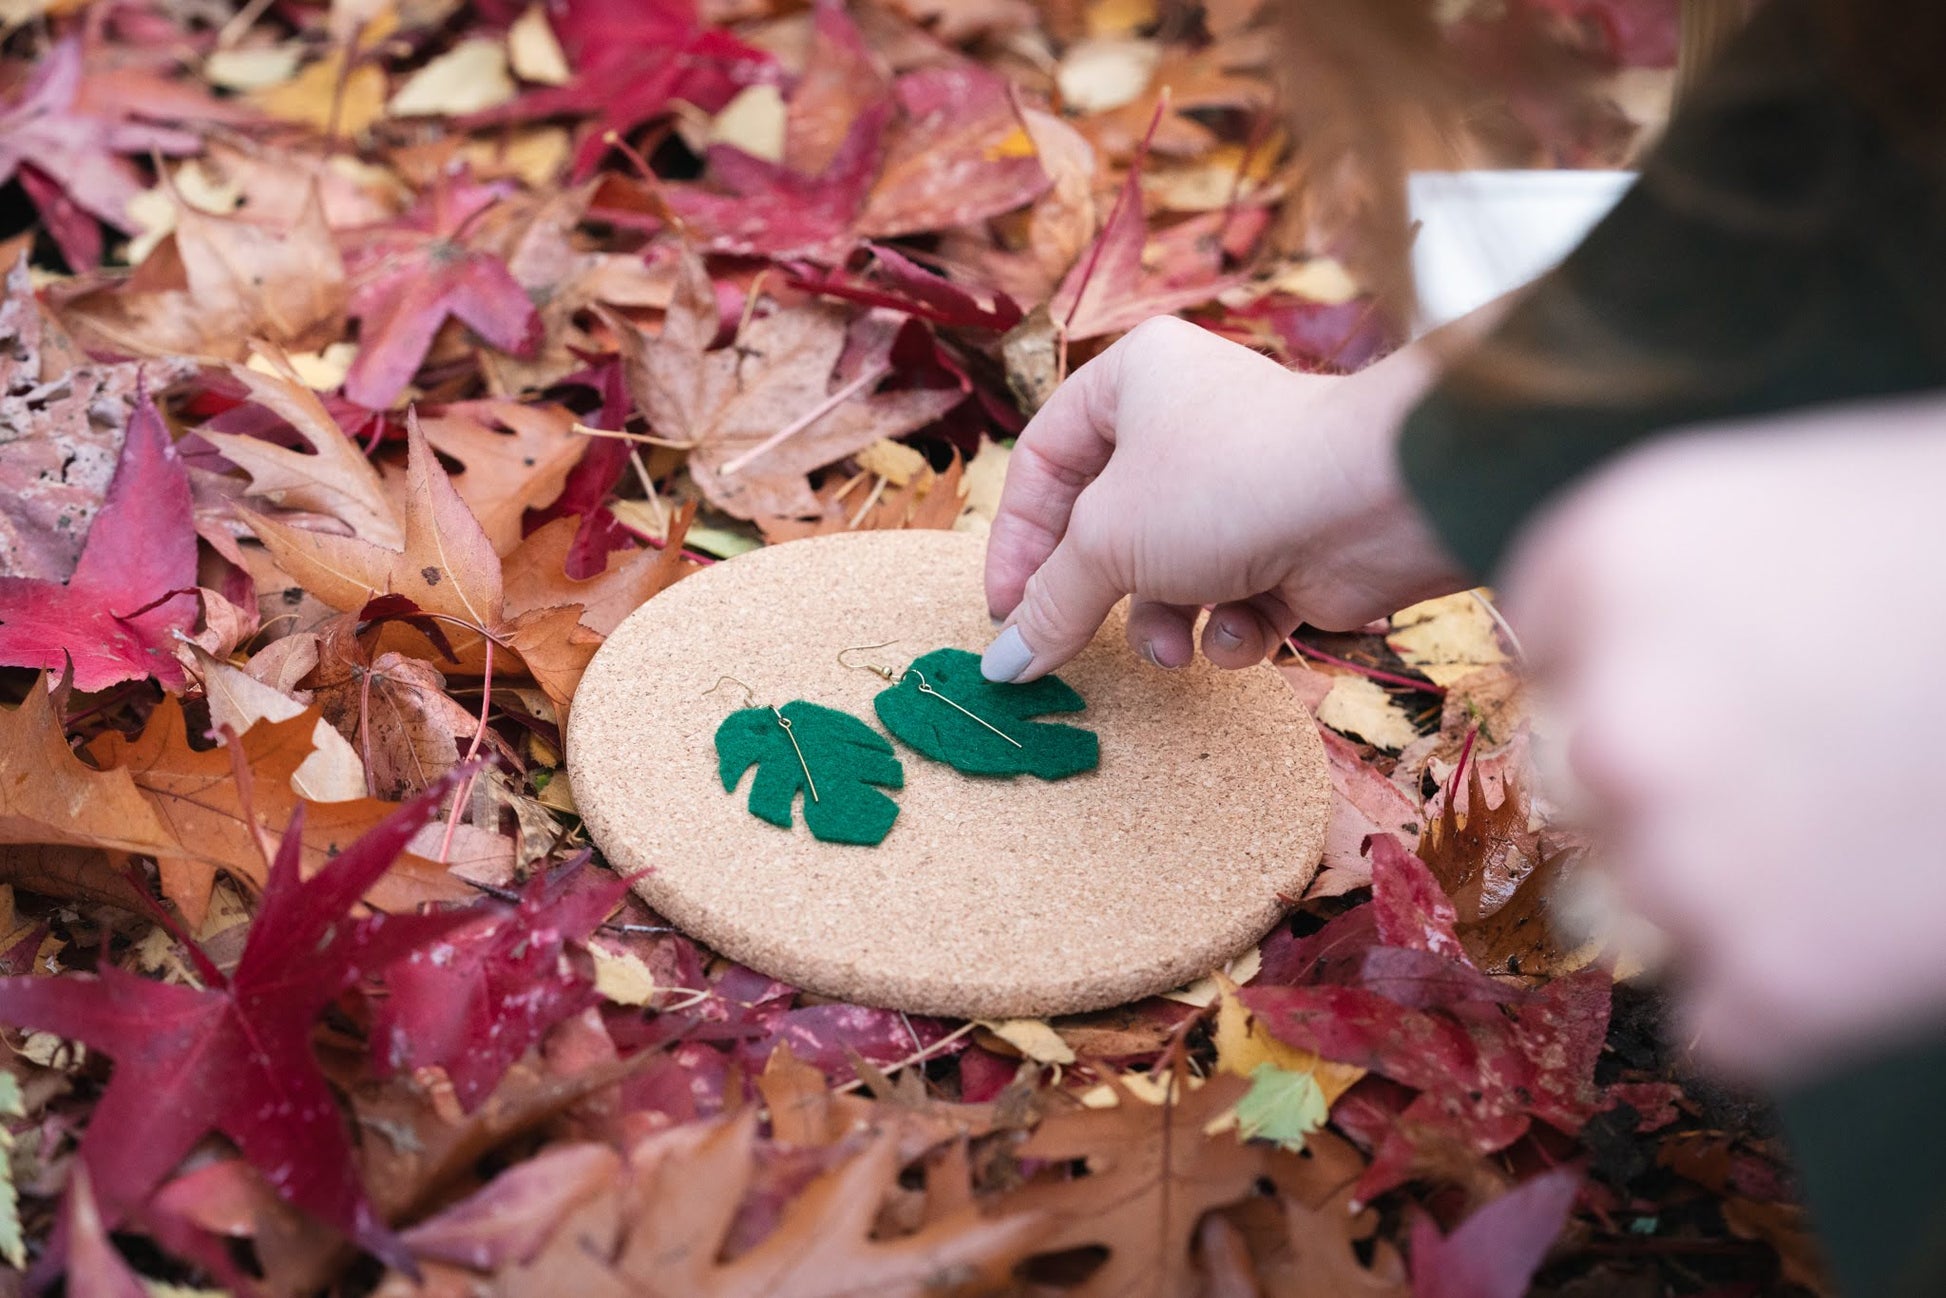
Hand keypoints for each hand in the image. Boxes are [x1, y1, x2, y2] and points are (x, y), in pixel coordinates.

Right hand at [980, 316, 1468, 681]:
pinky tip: (1244, 629)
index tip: (1007, 612)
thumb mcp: (1108, 542)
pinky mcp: (1287, 542)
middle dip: (1097, 594)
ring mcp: (1239, 485)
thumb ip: (1049, 603)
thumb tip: (1002, 666)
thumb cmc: (1223, 486)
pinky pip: (1232, 596)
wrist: (1374, 502)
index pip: (1044, 460)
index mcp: (1132, 380)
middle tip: (1067, 648)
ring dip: (1163, 623)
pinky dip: (1231, 625)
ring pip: (1168, 571)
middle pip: (1106, 524)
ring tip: (1174, 646)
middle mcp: (1186, 423)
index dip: (1018, 540)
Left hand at [1505, 394, 1945, 1081]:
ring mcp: (1686, 861)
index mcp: (1614, 559)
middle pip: (1587, 783)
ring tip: (1880, 837)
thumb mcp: (1799, 508)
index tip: (1745, 676)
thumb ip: (1669, 598)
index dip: (1646, 666)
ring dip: (1736, 893)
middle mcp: (1612, 714)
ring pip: (1641, 904)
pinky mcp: (1774, 986)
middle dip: (1680, 784)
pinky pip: (1724, 1022)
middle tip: (1827, 765)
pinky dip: (1795, 1002)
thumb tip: (1592, 696)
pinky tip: (1889, 925)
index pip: (1554, 650)